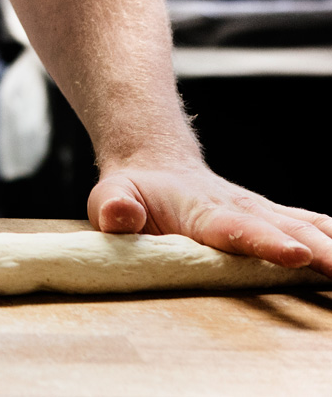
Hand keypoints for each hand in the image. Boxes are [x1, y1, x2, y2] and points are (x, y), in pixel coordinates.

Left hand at [89, 163, 331, 276]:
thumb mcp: (108, 196)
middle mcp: (242, 210)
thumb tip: (117, 216)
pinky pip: (314, 225)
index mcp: (203, 213)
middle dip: (322, 253)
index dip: (267, 244)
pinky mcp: (275, 217)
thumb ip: (112, 208)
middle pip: (288, 231)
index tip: (297, 255)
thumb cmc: (131, 191)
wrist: (156, 163)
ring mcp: (263, 212)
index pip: (237, 230)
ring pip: (310, 228)